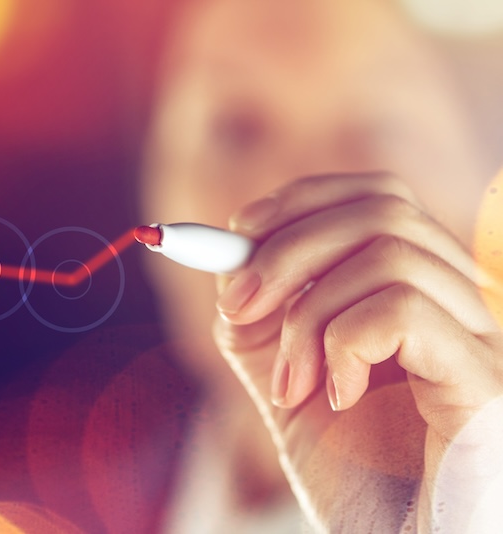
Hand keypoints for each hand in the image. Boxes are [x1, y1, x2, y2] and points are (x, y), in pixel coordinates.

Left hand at [213, 173, 502, 530]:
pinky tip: (340, 397)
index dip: (298, 203)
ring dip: (307, 317)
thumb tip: (232, 257)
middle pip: (383, 205)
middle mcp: (466, 304)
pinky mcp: (487, 381)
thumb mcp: (289, 382)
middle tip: (236, 308)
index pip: (376, 195)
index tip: (235, 240)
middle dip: (286, 248)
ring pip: (387, 252)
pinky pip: (402, 309)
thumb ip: (264, 319)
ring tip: (291, 387)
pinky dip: (344, 344)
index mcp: (423, 294)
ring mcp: (485, 339)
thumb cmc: (353, 478)